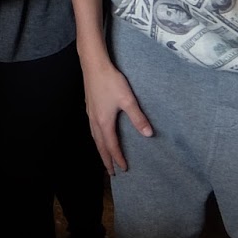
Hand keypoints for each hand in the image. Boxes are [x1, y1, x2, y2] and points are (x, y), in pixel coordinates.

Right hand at [81, 55, 152, 174]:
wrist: (93, 65)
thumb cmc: (110, 81)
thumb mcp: (127, 100)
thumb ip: (138, 118)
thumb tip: (148, 134)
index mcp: (104, 122)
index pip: (112, 146)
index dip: (118, 158)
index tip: (123, 169)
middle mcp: (95, 121)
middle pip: (100, 145)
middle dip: (106, 159)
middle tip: (111, 172)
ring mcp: (90, 114)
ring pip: (94, 138)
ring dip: (100, 150)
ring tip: (105, 158)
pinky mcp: (89, 107)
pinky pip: (92, 130)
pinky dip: (97, 139)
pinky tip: (99, 135)